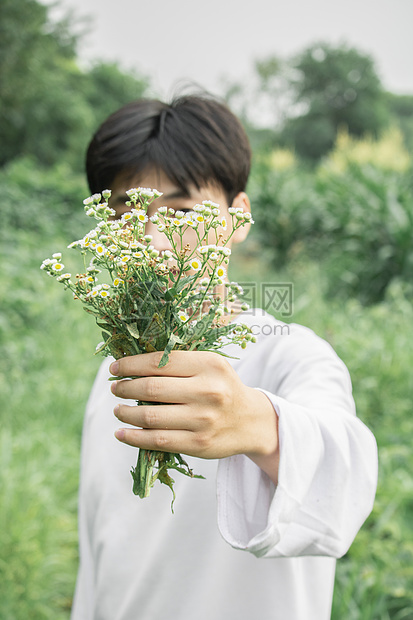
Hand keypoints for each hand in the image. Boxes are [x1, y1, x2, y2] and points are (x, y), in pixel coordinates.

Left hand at [110, 350, 278, 483]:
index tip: (115, 368)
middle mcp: (208, 391)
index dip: (131, 364)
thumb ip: (177, 362)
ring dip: (125, 413)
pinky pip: (157, 441)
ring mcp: (203, 420)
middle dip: (125, 387)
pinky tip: (121, 433)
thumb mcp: (209, 366)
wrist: (251, 421)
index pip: (159, 361)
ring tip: (117, 409)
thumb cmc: (221, 387)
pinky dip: (133, 438)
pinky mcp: (199, 444)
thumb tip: (130, 363)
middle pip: (151, 388)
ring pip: (150, 417)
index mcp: (209, 365)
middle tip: (115, 388)